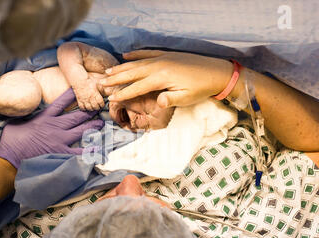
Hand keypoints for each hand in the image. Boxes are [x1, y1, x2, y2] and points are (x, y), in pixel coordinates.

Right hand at [0, 88, 103, 168]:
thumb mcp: (19, 121)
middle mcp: (55, 126)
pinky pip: (79, 151)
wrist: (10, 157)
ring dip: (93, 126)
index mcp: (45, 117)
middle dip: (89, 110)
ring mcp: (59, 140)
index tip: (80, 90)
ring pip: (81, 130)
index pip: (61, 102)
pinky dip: (90, 150)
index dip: (72, 95)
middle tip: (98, 106)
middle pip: (76, 116)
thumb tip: (30, 112)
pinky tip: (98, 148)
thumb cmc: (11, 140)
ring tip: (101, 123)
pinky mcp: (60, 152)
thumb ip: (30, 116)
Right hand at [72, 76, 104, 110]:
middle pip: (95, 107)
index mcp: (95, 93)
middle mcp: (90, 98)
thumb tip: (106, 94)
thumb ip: (102, 90)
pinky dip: (84, 108)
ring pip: (89, 108)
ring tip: (93, 107)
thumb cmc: (89, 81)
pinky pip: (82, 107)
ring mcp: (84, 99)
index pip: (101, 102)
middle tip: (98, 106)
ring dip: (92, 109)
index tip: (102, 104)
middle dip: (98, 107)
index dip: (102, 104)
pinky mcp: (79, 100)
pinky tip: (86, 107)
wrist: (79, 79)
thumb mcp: (97, 83)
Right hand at [101, 50, 232, 107]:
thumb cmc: (201, 88)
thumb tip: (157, 103)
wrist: (216, 72)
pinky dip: (136, 54)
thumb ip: (170, 100)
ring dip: (122, 67)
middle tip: (102, 83)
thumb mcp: (186, 98)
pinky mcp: (167, 55)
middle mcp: (159, 65)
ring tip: (109, 71)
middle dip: (116, 78)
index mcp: (162, 78)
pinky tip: (126, 55)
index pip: (137, 87)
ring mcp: (162, 58)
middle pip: (133, 72)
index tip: (111, 98)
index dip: (123, 93)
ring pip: (137, 62)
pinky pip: (147, 53)